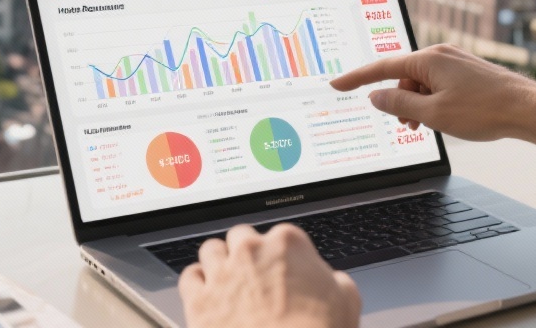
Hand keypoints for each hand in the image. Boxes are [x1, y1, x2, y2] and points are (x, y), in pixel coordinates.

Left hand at [179, 224, 360, 327]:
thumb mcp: (347, 300)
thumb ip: (333, 279)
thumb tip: (331, 281)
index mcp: (287, 243)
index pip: (281, 235)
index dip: (282, 255)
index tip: (284, 270)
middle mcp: (250, 252)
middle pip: (241, 237)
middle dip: (248, 254)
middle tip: (256, 275)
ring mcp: (222, 274)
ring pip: (211, 250)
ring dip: (219, 262)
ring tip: (228, 280)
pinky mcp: (199, 301)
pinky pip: (189, 277)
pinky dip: (196, 282)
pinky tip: (206, 292)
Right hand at [329, 44, 535, 146]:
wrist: (527, 108)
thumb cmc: (484, 110)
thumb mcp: (433, 114)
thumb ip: (399, 105)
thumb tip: (376, 97)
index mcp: (429, 59)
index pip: (382, 67)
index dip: (357, 78)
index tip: (337, 84)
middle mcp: (440, 55)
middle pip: (403, 77)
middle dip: (399, 102)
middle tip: (407, 126)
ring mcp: (455, 62)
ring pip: (421, 84)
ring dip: (416, 105)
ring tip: (426, 127)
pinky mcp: (466, 72)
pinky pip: (437, 85)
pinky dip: (432, 102)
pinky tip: (441, 119)